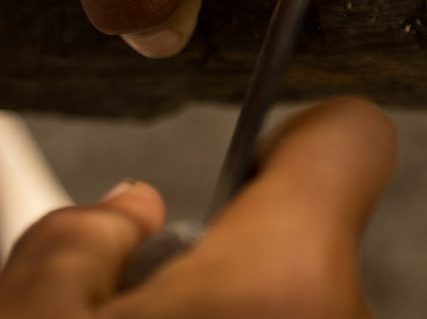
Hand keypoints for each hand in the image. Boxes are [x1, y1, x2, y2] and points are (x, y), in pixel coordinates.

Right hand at [0, 98, 396, 318]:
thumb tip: (121, 216)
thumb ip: (75, 240)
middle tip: (137, 302)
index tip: (253, 147)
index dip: (297, 127)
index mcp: (282, 278)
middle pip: (305, 238)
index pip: (351, 136)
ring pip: (296, 306)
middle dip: (229, 253)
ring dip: (231, 313)